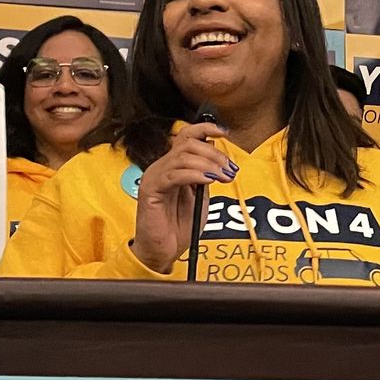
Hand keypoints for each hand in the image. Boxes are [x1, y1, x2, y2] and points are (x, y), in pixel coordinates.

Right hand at [131, 122, 233, 273]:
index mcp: (173, 165)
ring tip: (223, 178)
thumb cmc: (179, 227)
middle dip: (214, 154)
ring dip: (209, 165)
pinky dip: (195, 175)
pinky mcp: (150, 190)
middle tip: (229, 170)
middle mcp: (162, 166)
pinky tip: (208, 181)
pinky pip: (174, 174)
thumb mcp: (200, 196)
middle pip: (188, 144)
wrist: (164, 251)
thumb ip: (205, 175)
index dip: (205, 128)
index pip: (186, 136)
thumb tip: (217, 153)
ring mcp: (155, 177)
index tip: (224, 133)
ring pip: (183, 157)